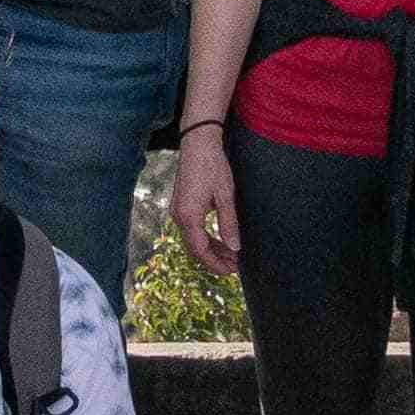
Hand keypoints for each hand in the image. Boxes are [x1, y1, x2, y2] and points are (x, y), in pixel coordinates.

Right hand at [170, 135, 239, 273]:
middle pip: (195, 248)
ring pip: (194, 240)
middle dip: (215, 260)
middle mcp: (179, 216)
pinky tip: (221, 240)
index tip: (232, 271)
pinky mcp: (182, 205)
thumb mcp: (225, 196)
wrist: (197, 143)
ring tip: (232, 255)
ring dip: (212, 249)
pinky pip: (193, 229)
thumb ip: (229, 223)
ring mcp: (178, 211)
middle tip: (235, 266)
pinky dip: (206, 238)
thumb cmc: (212, 166)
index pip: (200, 251)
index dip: (216, 264)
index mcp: (188, 216)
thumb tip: (235, 247)